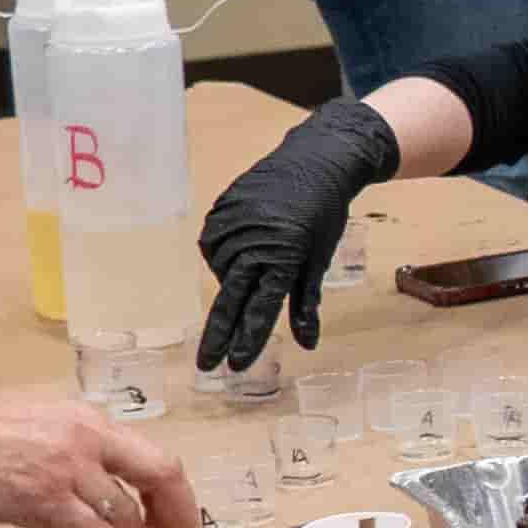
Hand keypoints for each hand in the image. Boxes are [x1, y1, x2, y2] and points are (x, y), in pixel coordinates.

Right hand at [0, 386, 204, 527]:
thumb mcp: (15, 448)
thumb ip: (51, 490)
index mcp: (80, 419)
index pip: (146, 454)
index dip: (168, 492)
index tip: (173, 522)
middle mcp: (84, 437)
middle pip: (159, 477)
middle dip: (180, 518)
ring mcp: (66, 467)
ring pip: (127, 516)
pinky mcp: (43, 497)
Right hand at [193, 97, 412, 369]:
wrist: (312, 161)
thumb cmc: (322, 214)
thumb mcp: (319, 258)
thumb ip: (306, 301)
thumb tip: (308, 344)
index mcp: (284, 256)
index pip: (260, 307)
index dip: (247, 338)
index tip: (235, 365)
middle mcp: (253, 242)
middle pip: (230, 299)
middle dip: (218, 335)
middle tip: (205, 366)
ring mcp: (231, 225)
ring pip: (222, 273)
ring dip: (232, 283)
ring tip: (255, 264)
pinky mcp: (219, 211)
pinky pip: (214, 248)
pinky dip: (225, 257)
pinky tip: (241, 250)